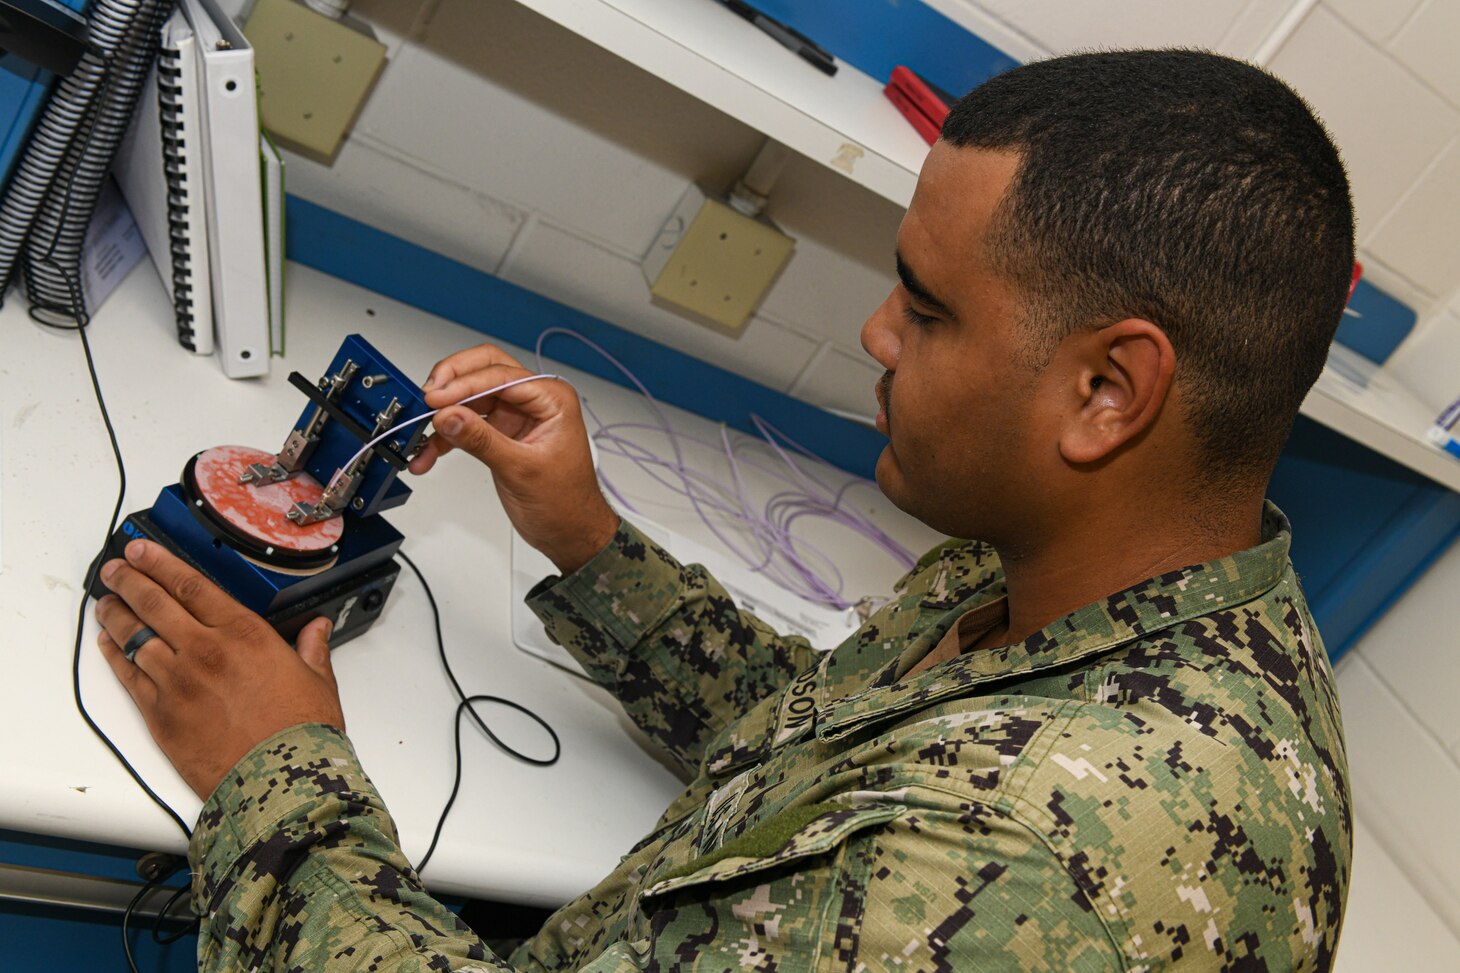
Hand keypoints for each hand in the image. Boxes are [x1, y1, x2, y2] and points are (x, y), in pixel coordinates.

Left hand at [94, 539, 344, 799]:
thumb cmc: (301, 732)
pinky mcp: (160, 714)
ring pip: (133, 637)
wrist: (279, 780)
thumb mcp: (318, 680)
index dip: (160, 563)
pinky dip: (114, 656)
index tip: (142, 550)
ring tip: (106, 602)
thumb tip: (318, 629)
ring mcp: (177, 682)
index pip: (191, 585)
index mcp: (244, 634)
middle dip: (129, 580)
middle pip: (153, 603)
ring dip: (116, 615)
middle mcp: (205, 650)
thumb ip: (311, 648)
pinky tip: (108, 644)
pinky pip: (128, 676)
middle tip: (115, 569)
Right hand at [408, 343, 619, 574]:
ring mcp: (515, 415)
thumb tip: (449, 416)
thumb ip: (482, 440)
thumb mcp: (521, 469)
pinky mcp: (500, 433)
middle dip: (452, 383)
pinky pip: (466, 424)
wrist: (570, 533)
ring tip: (420, 434)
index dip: (464, 384)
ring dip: (443, 414)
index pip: (501, 376)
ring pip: (469, 398)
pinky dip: (445, 437)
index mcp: (552, 399)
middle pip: (483, 371)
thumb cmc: (566, 503)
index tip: (436, 399)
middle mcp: (534, 400)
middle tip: (427, 398)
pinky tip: (428, 454)